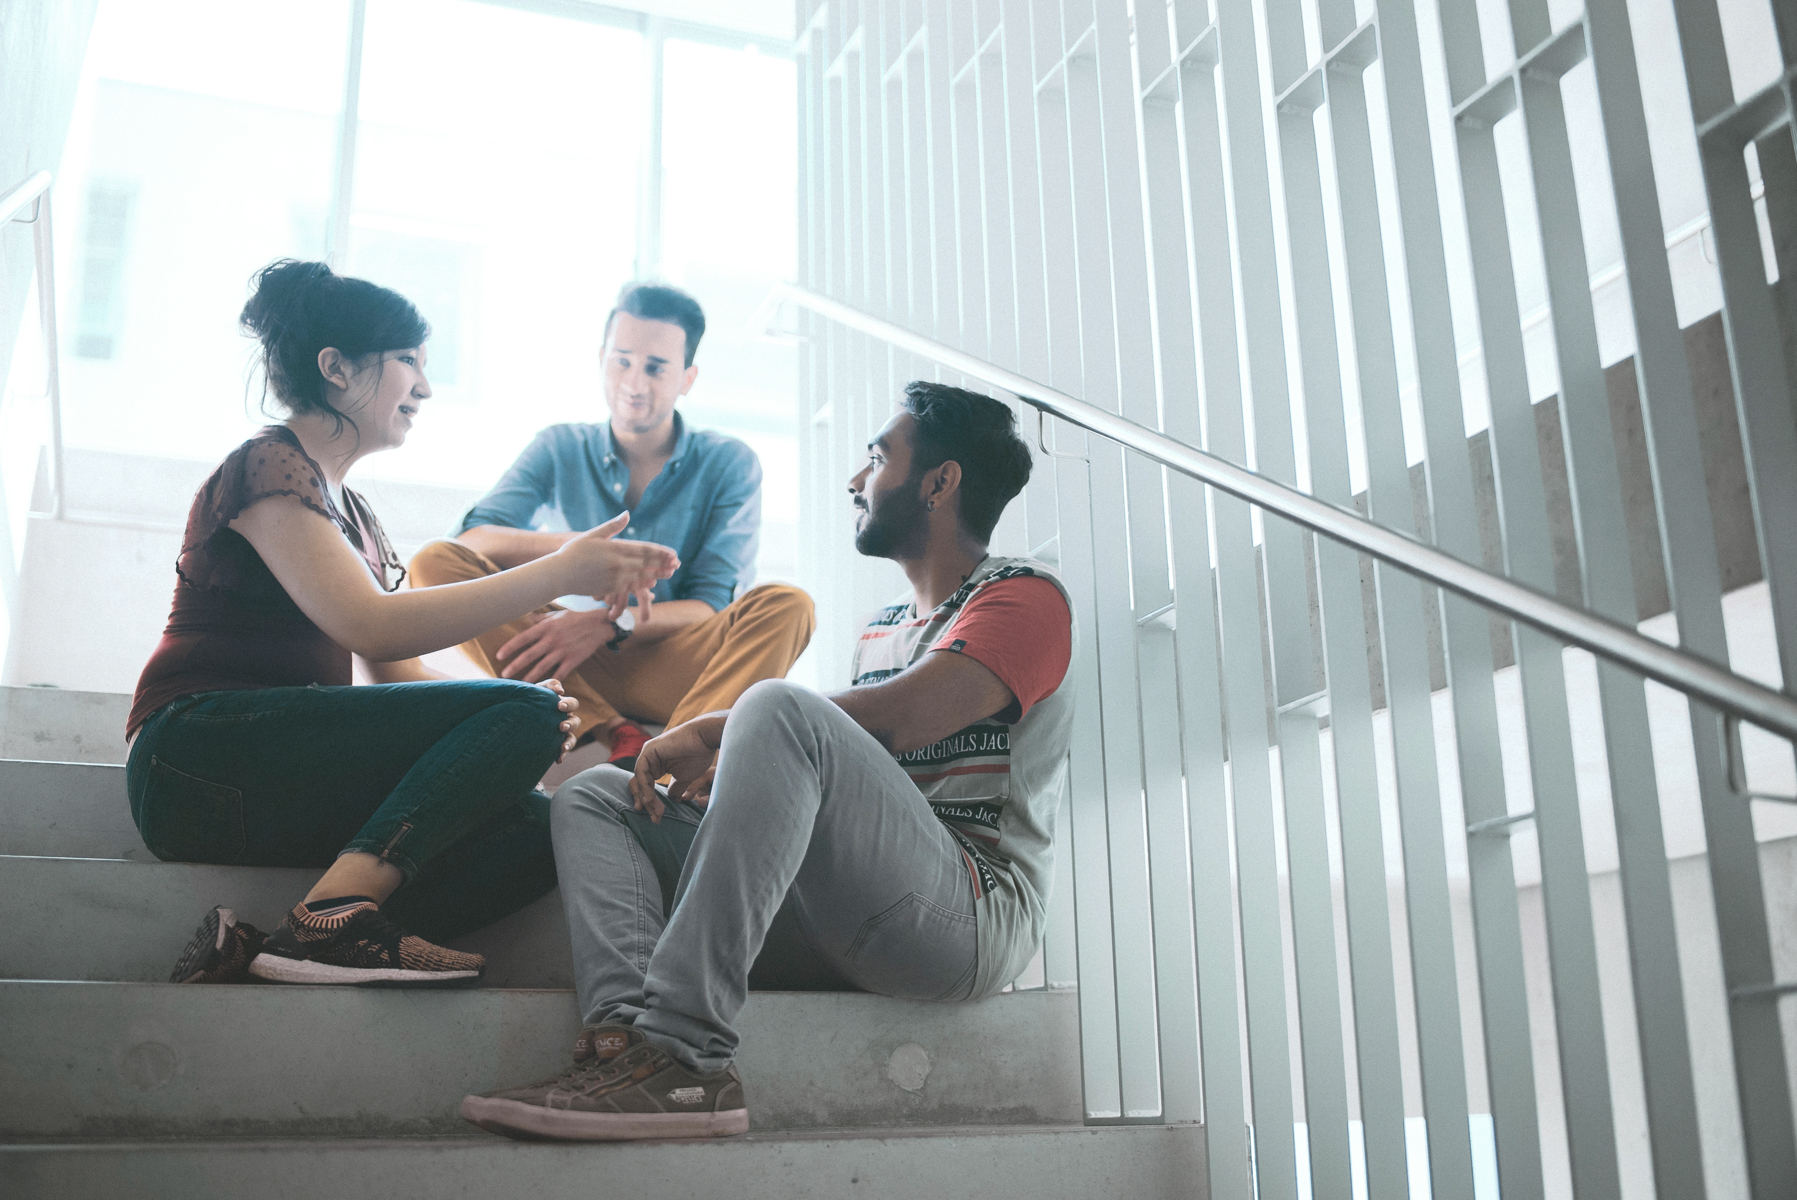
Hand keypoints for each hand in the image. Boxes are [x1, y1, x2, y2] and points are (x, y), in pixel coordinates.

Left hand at [496, 609, 614, 682]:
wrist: (600, 625)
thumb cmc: (577, 618)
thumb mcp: (558, 614)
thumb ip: (541, 619)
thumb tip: (526, 617)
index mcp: (546, 628)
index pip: (523, 638)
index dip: (509, 647)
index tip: (499, 656)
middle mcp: (552, 640)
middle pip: (529, 655)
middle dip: (514, 666)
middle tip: (503, 674)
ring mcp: (563, 651)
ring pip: (542, 667)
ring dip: (529, 677)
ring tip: (519, 685)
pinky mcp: (573, 660)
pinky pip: (560, 673)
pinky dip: (552, 681)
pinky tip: (544, 688)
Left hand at [536, 678, 582, 760]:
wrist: (514, 715)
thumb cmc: (528, 699)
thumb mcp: (536, 690)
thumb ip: (548, 685)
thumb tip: (561, 690)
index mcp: (562, 706)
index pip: (572, 704)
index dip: (569, 705)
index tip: (559, 706)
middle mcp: (564, 719)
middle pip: (576, 721)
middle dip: (570, 724)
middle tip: (561, 726)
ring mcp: (559, 734)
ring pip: (572, 738)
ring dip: (569, 742)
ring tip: (563, 746)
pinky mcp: (553, 745)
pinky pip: (562, 752)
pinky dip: (562, 755)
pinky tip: (558, 760)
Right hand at [553, 514, 678, 624]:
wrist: (558, 574)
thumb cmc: (573, 552)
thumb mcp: (593, 535)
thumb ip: (613, 526)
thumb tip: (627, 514)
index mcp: (615, 548)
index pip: (644, 550)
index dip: (661, 552)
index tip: (673, 553)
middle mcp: (618, 564)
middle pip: (647, 563)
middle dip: (663, 563)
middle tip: (677, 564)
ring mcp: (615, 577)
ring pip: (642, 576)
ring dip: (658, 574)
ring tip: (670, 573)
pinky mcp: (610, 588)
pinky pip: (631, 587)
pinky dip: (643, 584)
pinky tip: (652, 583)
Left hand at [629, 715, 725, 821]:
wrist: (705, 739)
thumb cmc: (699, 754)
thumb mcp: (686, 778)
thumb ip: (677, 788)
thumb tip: (673, 799)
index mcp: (657, 764)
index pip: (647, 786)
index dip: (650, 802)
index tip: (656, 816)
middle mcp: (650, 759)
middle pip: (641, 785)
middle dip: (647, 803)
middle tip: (654, 819)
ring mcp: (648, 753)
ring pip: (640, 781)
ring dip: (646, 798)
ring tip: (655, 812)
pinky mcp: (649, 750)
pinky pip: (641, 772)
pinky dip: (644, 787)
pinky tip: (650, 799)